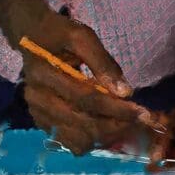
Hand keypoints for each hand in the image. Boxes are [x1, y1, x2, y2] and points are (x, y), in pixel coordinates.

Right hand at [0, 0, 158, 152]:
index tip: (144, 114)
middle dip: (116, 125)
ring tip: (125, 123)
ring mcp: (37, 113)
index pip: (87, 100)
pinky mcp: (41, 122)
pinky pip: (69, 141)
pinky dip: (91, 138)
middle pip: (83, 124)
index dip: (118, 110)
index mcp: (45, 74)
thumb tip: (125, 92)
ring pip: (76, 140)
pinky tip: (107, 125)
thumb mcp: (82, 37)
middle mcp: (38, 98)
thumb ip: (103, 63)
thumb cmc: (59, 34)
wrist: (30, 36)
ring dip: (105, 136)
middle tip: (141, 120)